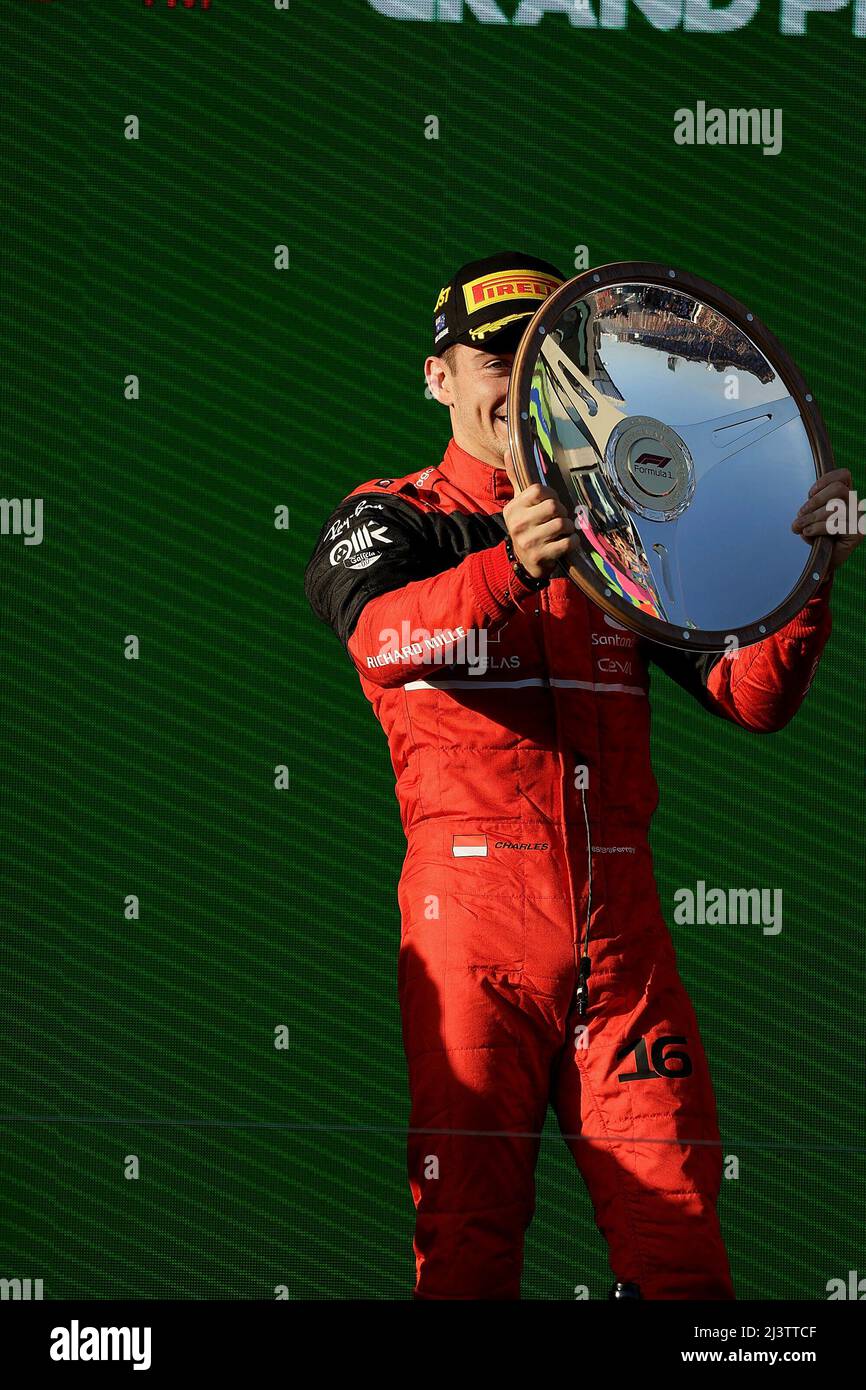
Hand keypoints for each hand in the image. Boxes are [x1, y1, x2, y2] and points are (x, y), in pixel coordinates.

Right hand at [502, 450, 575, 578]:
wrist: (523, 562)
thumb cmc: (526, 527)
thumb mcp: (519, 504)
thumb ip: (517, 478)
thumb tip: (509, 450)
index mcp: (512, 508)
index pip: (538, 490)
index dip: (551, 494)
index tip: (551, 501)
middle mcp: (517, 524)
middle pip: (553, 506)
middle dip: (562, 511)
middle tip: (559, 517)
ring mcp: (528, 541)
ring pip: (562, 524)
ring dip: (569, 527)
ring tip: (563, 530)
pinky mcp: (540, 556)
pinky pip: (567, 543)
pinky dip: (573, 541)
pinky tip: (568, 542)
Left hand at [791, 467, 862, 569]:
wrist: (828, 561)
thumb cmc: (821, 538)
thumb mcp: (812, 520)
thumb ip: (809, 511)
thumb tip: (800, 517)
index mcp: (846, 497)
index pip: (844, 475)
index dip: (826, 479)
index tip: (810, 493)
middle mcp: (855, 505)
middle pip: (838, 489)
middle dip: (815, 501)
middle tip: (800, 514)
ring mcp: (858, 518)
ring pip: (834, 507)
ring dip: (812, 517)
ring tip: (799, 527)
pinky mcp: (857, 532)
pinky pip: (834, 524)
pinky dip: (816, 528)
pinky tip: (807, 533)